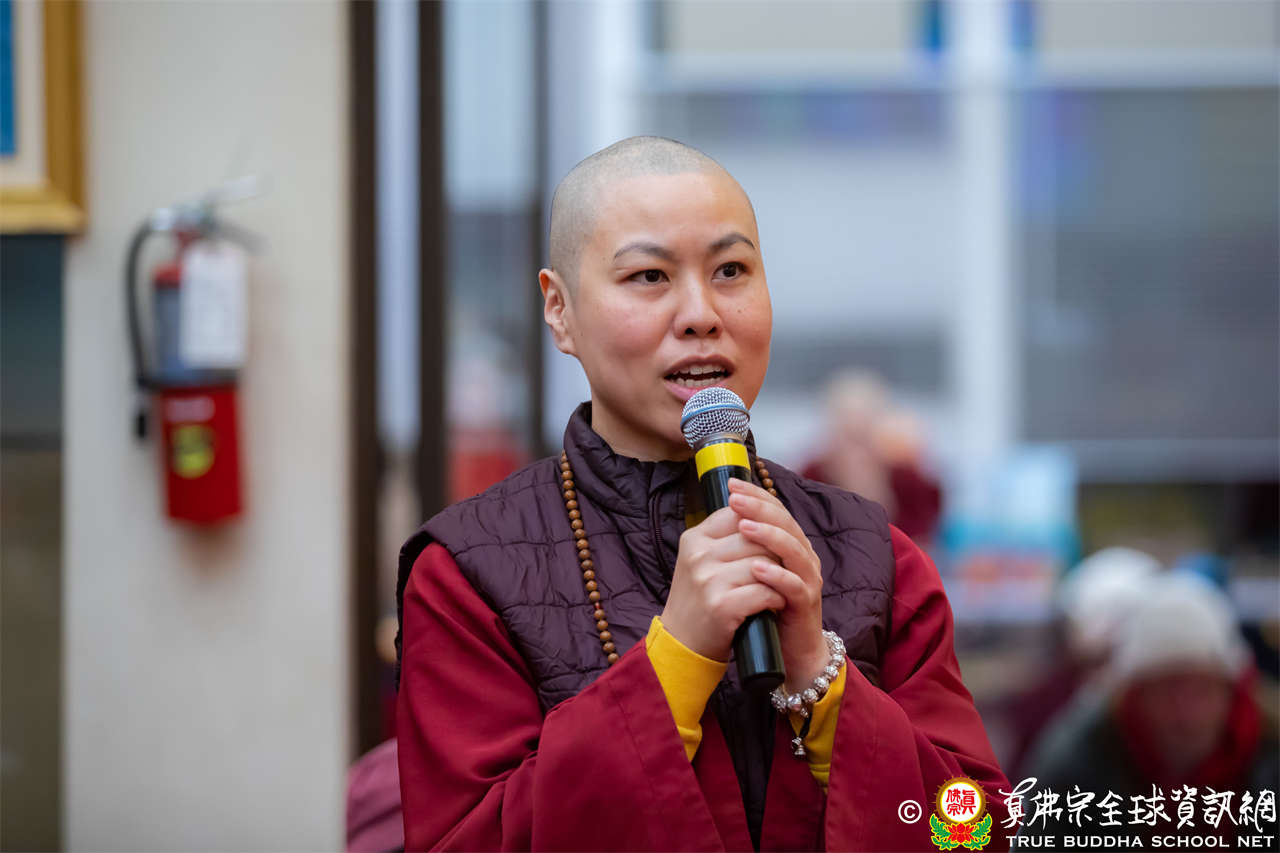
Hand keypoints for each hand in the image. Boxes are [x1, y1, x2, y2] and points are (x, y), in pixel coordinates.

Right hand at [661, 504, 787, 661]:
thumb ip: (724, 537)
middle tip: (780, 566)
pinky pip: (765, 591)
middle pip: (755, 536)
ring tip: (778, 585)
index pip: (736, 513)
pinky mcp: (721, 606)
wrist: (682, 645)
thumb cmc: (700, 600)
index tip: (771, 538)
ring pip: (764, 562)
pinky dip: (776, 598)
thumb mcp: (701, 562)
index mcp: (694, 538)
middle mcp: (698, 555)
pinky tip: (775, 604)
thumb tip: (761, 509)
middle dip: (774, 551)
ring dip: (779, 575)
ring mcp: (708, 580)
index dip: (761, 522)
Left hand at [726, 478, 828, 689]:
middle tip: (735, 499)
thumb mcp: (752, 572)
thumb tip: (721, 517)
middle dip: (760, 508)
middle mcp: (803, 557)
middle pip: (786, 523)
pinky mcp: (807, 604)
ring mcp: (807, 579)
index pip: (776, 510)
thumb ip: (745, 547)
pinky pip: (795, 586)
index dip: (756, 495)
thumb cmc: (765, 607)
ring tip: (744, 527)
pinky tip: (757, 568)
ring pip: (794, 549)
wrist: (788, 651)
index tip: (731, 485)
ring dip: (769, 536)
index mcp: (790, 544)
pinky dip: (777, 575)